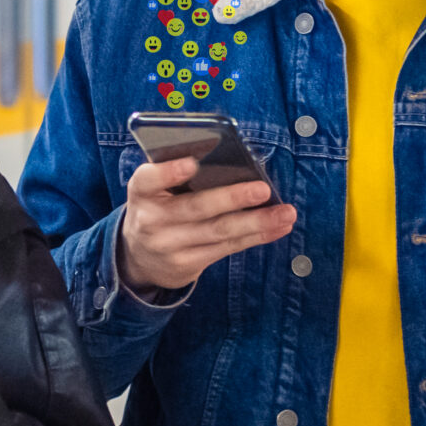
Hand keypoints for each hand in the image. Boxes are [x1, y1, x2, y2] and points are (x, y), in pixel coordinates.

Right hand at [117, 156, 297, 292]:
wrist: (139, 257)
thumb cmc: (158, 206)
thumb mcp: (155, 188)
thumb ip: (178, 173)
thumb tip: (233, 161)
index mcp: (141, 191)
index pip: (148, 180)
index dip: (169, 172)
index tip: (191, 164)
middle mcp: (151, 220)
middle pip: (196, 208)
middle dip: (232, 198)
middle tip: (263, 189)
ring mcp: (170, 246)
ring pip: (219, 232)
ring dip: (257, 222)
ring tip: (286, 213)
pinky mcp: (187, 264)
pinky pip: (228, 248)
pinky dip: (256, 236)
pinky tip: (278, 227)